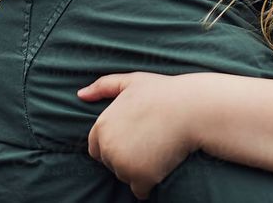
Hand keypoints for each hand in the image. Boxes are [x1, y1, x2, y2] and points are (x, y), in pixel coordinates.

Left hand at [78, 72, 199, 198]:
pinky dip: (149, 184)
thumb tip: (80, 94)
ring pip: (126, 177)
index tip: (136, 137)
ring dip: (138, 170)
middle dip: (127, 158)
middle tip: (150, 142)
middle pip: (112, 164)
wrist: (192, 108)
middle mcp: (108, 148)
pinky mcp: (141, 178)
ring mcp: (124, 164)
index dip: (116, 144)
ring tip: (158, 149)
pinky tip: (162, 166)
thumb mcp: (132, 82)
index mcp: (102, 127)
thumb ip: (103, 86)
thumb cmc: (164, 93)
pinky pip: (140, 191)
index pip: (97, 149)